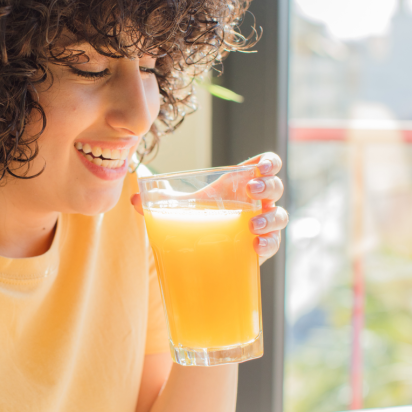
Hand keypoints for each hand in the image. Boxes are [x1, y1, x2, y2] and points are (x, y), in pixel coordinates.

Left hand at [130, 152, 288, 265]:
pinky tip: (256, 245)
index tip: (263, 165)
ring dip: (271, 217)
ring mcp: (262, 224)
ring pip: (280, 216)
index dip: (270, 162)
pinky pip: (273, 243)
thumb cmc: (200, 219)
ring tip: (254, 224)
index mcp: (241, 184)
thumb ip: (159, 202)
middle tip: (253, 189)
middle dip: (269, 185)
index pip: (266, 166)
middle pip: (275, 187)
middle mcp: (256, 202)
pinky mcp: (262, 246)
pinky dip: (268, 243)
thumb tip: (131, 199)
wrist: (205, 249)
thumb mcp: (183, 208)